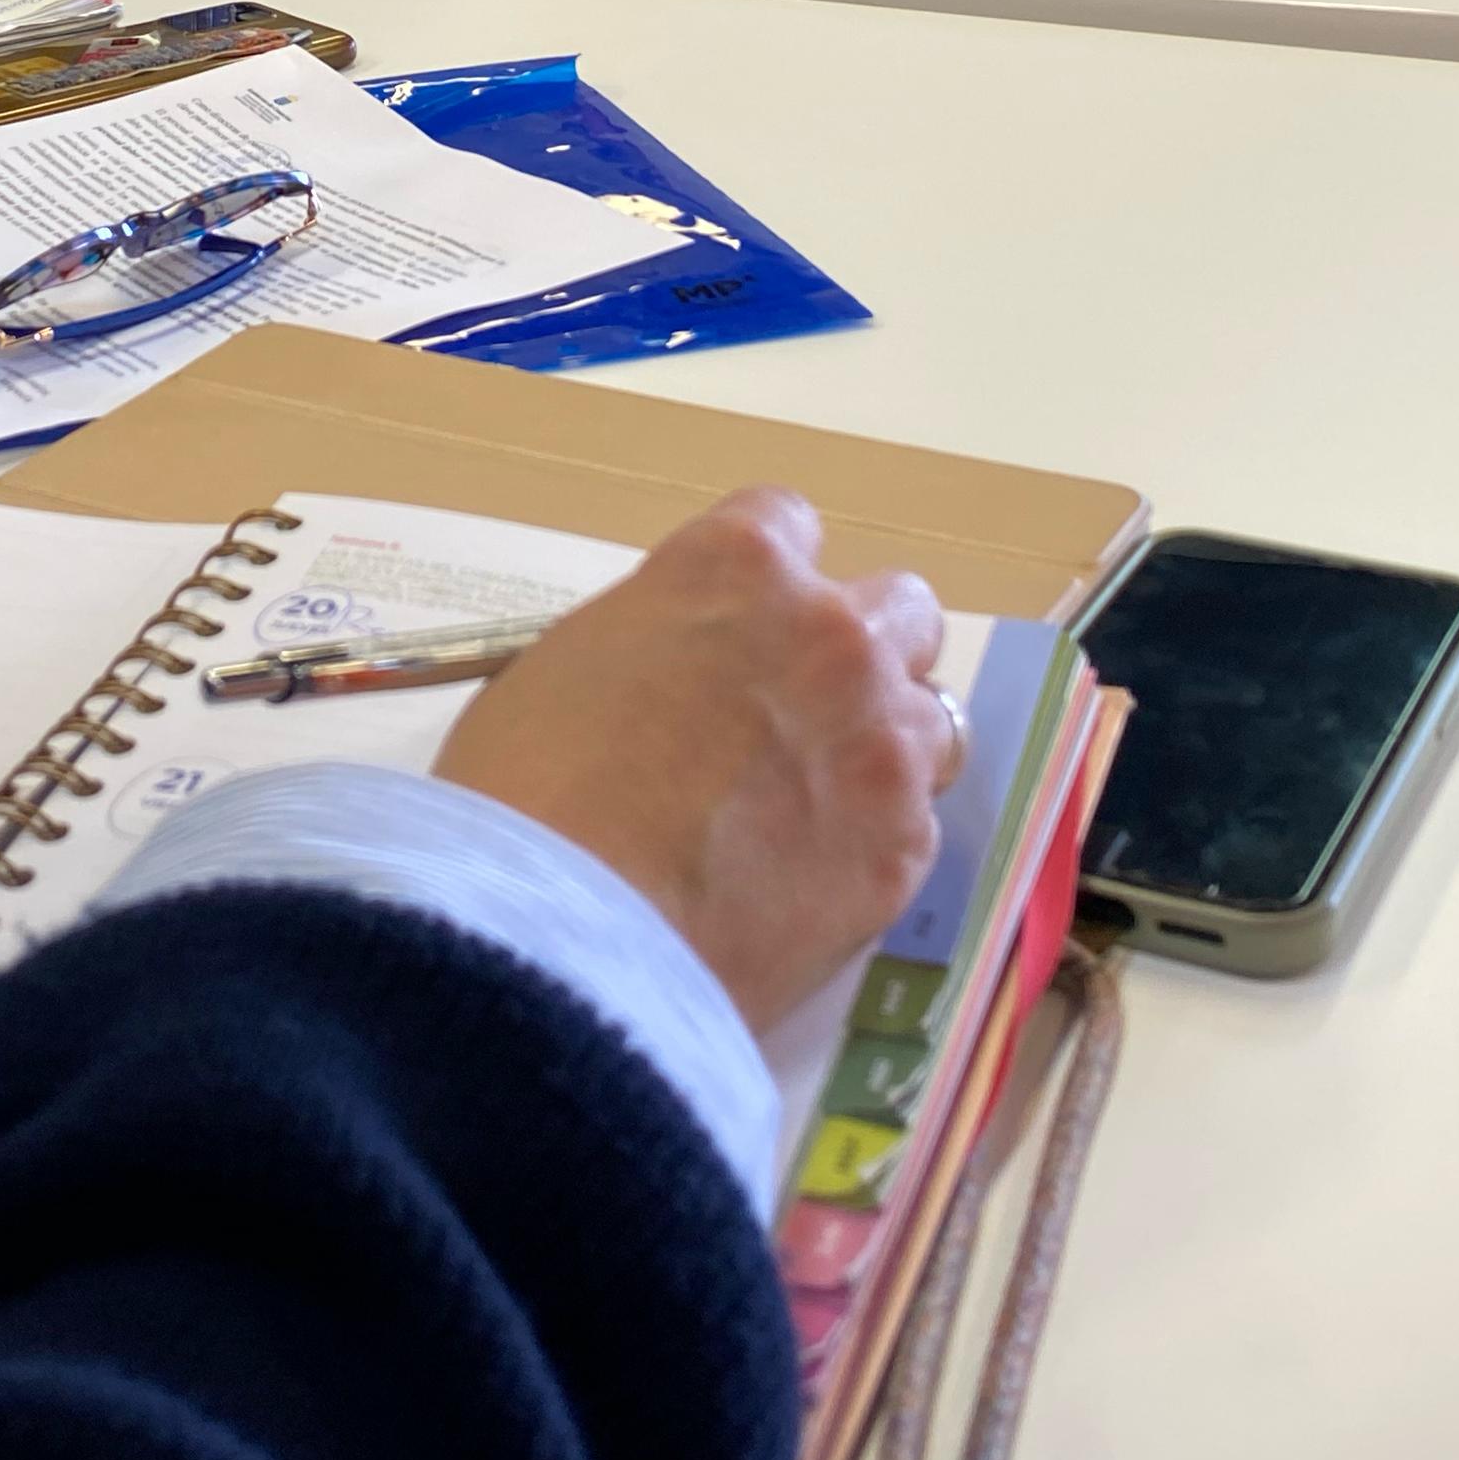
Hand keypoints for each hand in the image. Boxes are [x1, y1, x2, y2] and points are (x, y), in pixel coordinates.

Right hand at [433, 486, 956, 1032]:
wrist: (561, 935)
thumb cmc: (527, 793)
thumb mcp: (572, 666)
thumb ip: (663, 643)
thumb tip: (689, 678)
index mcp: (736, 568)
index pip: (788, 524)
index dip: (764, 582)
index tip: (742, 627)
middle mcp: (831, 635)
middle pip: (899, 608)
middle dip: (860, 650)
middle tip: (801, 712)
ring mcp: (880, 742)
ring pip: (931, 717)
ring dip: (884, 745)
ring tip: (818, 805)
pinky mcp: (902, 847)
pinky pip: (915, 824)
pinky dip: (873, 843)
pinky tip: (808, 881)